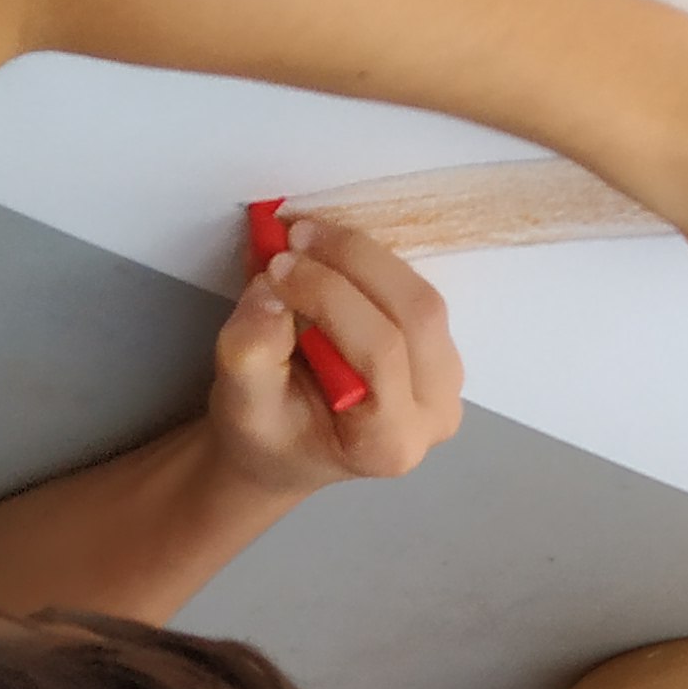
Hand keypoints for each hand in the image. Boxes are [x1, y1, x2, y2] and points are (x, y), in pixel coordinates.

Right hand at [209, 218, 465, 498]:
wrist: (292, 452)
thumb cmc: (269, 435)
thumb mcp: (241, 404)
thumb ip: (250, 352)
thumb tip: (272, 287)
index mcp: (389, 443)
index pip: (380, 352)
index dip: (330, 295)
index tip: (276, 265)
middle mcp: (434, 415)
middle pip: (416, 315)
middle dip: (354, 260)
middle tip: (294, 235)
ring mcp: (447, 384)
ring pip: (421, 298)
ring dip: (363, 256)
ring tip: (307, 240)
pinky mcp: (441, 354)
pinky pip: (416, 294)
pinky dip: (372, 265)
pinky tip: (329, 256)